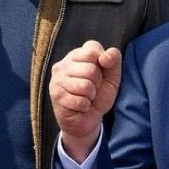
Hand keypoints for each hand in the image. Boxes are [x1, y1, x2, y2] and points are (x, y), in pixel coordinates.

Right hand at [49, 40, 121, 161]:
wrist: (88, 119)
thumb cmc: (99, 94)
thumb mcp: (112, 76)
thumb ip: (113, 60)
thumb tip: (106, 56)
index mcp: (77, 54)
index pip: (93, 49)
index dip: (104, 63)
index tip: (101, 72)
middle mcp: (63, 64)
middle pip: (91, 69)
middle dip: (97, 83)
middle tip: (92, 89)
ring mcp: (57, 79)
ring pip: (85, 86)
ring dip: (91, 96)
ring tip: (86, 97)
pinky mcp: (55, 95)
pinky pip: (80, 101)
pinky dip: (85, 106)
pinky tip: (80, 106)